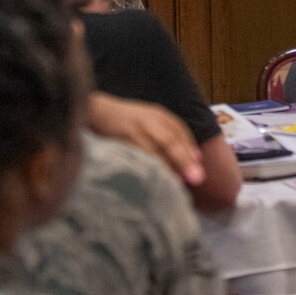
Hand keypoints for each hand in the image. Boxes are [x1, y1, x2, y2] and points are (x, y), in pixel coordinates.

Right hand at [87, 92, 204, 186]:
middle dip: (183, 159)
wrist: (96, 111)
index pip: (180, 131)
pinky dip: (146, 169)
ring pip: (153, 151)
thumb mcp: (152, 120)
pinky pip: (135, 157)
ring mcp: (132, 130)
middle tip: (195, 178)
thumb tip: (195, 159)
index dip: (190, 150)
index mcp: (158, 114)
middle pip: (169, 140)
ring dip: (166, 168)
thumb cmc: (129, 120)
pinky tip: (152, 179)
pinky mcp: (118, 142)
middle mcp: (147, 120)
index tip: (198, 167)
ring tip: (175, 183)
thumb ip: (171, 135)